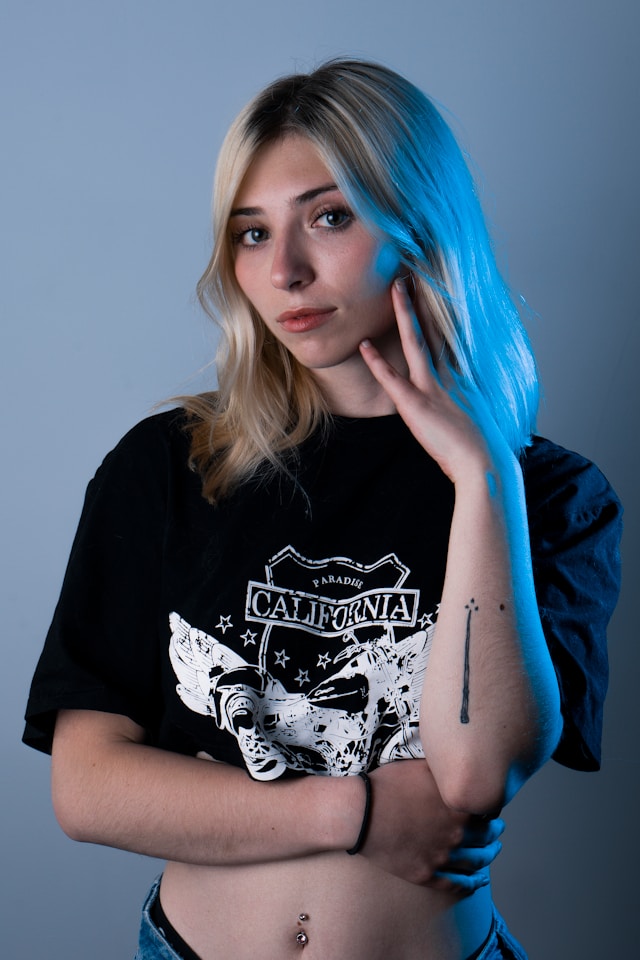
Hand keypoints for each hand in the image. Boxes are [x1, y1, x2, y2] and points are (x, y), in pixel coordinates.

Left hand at [360, 278, 513, 482]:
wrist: (484, 465)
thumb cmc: (477, 449)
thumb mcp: (469, 420)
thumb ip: (460, 404)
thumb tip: (454, 399)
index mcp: (457, 379)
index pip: (443, 338)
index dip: (433, 314)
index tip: (425, 292)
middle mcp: (447, 376)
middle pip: (432, 330)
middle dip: (419, 303)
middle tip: (409, 275)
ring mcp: (432, 388)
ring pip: (415, 343)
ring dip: (404, 315)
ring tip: (395, 287)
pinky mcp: (418, 405)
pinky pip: (394, 380)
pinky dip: (378, 362)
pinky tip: (364, 345)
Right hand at [362, 759, 499, 890]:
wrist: (361, 812)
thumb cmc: (387, 785)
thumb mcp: (420, 767)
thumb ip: (443, 772)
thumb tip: (455, 766)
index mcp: (458, 808)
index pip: (487, 812)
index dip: (492, 810)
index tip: (492, 810)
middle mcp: (456, 835)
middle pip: (486, 839)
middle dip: (494, 834)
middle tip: (498, 831)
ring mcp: (441, 857)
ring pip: (474, 863)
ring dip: (487, 859)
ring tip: (491, 854)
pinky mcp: (425, 875)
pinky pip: (454, 884)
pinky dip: (469, 885)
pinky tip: (475, 883)